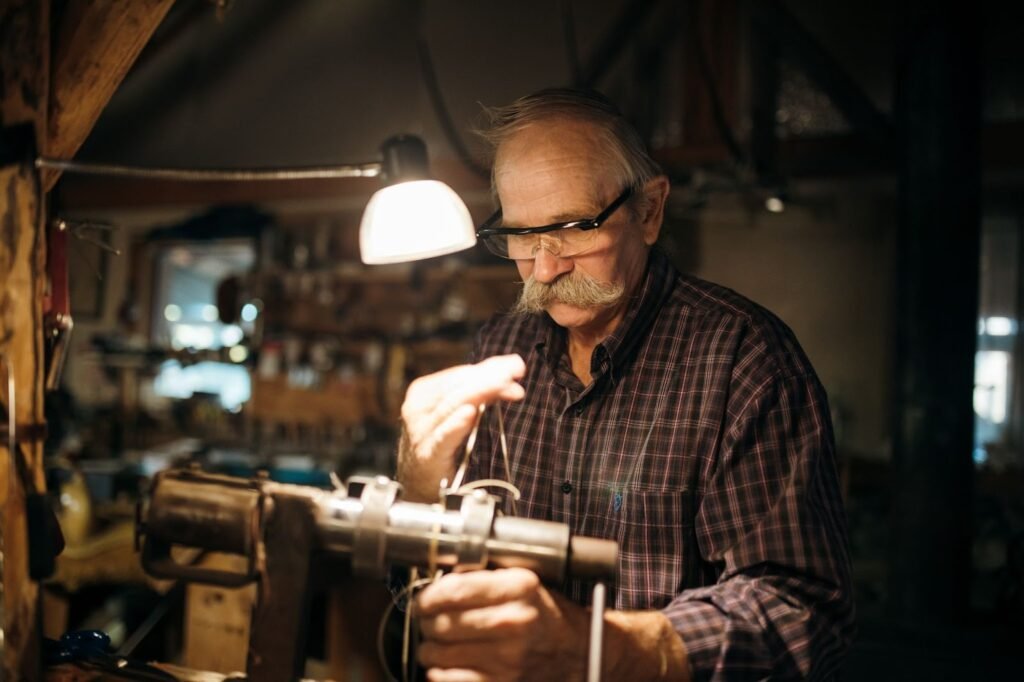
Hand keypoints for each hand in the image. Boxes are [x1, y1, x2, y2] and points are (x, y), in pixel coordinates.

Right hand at [398, 354, 525, 501]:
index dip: (488, 368)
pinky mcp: (427, 454)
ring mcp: (420, 431)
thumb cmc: (440, 444)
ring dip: (482, 392)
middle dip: (490, 377)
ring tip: (504, 385)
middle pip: (458, 387)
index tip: (515, 365)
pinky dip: (456, 424)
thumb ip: (480, 392)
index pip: (460, 374)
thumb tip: (511, 369)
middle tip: (516, 370)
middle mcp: (419, 408)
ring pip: (452, 405)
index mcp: (424, 392)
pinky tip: (470, 414)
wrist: (417, 482)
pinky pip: (443, 436)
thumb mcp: (457, 413)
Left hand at [415, 568, 588, 681]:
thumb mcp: (524, 582)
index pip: (453, 590)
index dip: (428, 596)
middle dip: (426, 622)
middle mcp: (512, 622)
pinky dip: (439, 672)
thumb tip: (440, 581)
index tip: (424, 600)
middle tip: (428, 621)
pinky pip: (448, 680)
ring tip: (436, 643)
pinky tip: (446, 664)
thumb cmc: (547, 617)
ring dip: (429, 648)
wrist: (580, 652)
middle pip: (442, 623)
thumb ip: (485, 577)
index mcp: (518, 589)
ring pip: (438, 653)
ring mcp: (507, 658)